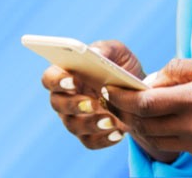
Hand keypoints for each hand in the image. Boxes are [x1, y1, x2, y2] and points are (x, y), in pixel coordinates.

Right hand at [39, 40, 177, 162]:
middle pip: (57, 104)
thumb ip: (105, 49)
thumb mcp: (118, 52)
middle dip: (73, 104)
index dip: (56, 80)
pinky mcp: (89, 134)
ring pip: (73, 125)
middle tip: (93, 103)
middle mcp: (66, 98)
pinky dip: (104, 139)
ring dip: (91, 124)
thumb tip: (93, 52)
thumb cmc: (121, 66)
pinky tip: (119, 133)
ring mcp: (75, 118)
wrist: (141, 91)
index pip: (50, 78)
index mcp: (67, 75)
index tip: (72, 80)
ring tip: (111, 120)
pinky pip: (90, 141)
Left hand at [106, 56, 191, 166]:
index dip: (123, 98)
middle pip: (146, 124)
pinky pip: (178, 147)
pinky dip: (168, 135)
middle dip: (127, 113)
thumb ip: (180, 69)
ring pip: (157, 140)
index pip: (146, 103)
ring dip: (143, 127)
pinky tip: (170, 123)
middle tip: (118, 102)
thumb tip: (152, 79)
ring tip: (138, 114)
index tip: (111, 91)